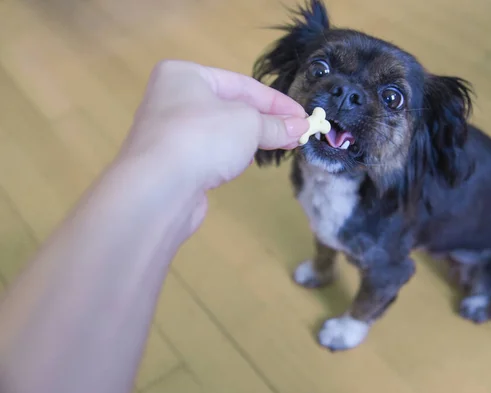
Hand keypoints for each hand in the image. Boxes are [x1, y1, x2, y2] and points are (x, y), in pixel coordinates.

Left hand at [116, 60, 308, 229]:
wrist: (157, 189)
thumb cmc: (203, 138)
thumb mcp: (249, 123)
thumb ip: (275, 124)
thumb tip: (302, 126)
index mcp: (185, 75)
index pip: (242, 84)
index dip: (277, 102)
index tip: (304, 117)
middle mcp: (172, 99)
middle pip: (231, 107)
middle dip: (266, 121)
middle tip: (297, 134)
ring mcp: (169, 133)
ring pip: (221, 131)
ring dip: (250, 139)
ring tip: (279, 147)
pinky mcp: (171, 163)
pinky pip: (209, 152)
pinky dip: (230, 156)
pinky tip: (244, 163)